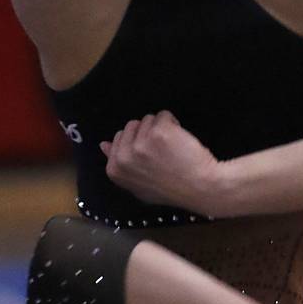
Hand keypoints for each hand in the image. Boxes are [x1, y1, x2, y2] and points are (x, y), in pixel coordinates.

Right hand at [100, 112, 220, 212]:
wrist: (199, 188)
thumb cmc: (170, 188)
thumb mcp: (138, 184)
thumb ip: (119, 165)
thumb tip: (103, 144)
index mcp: (115, 170)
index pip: (119, 139)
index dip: (137, 144)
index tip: (150, 158)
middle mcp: (124, 157)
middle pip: (131, 126)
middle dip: (146, 134)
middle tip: (161, 154)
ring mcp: (140, 144)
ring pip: (148, 119)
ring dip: (161, 129)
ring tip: (172, 149)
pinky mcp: (158, 132)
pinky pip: (163, 115)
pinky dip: (173, 124)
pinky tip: (180, 142)